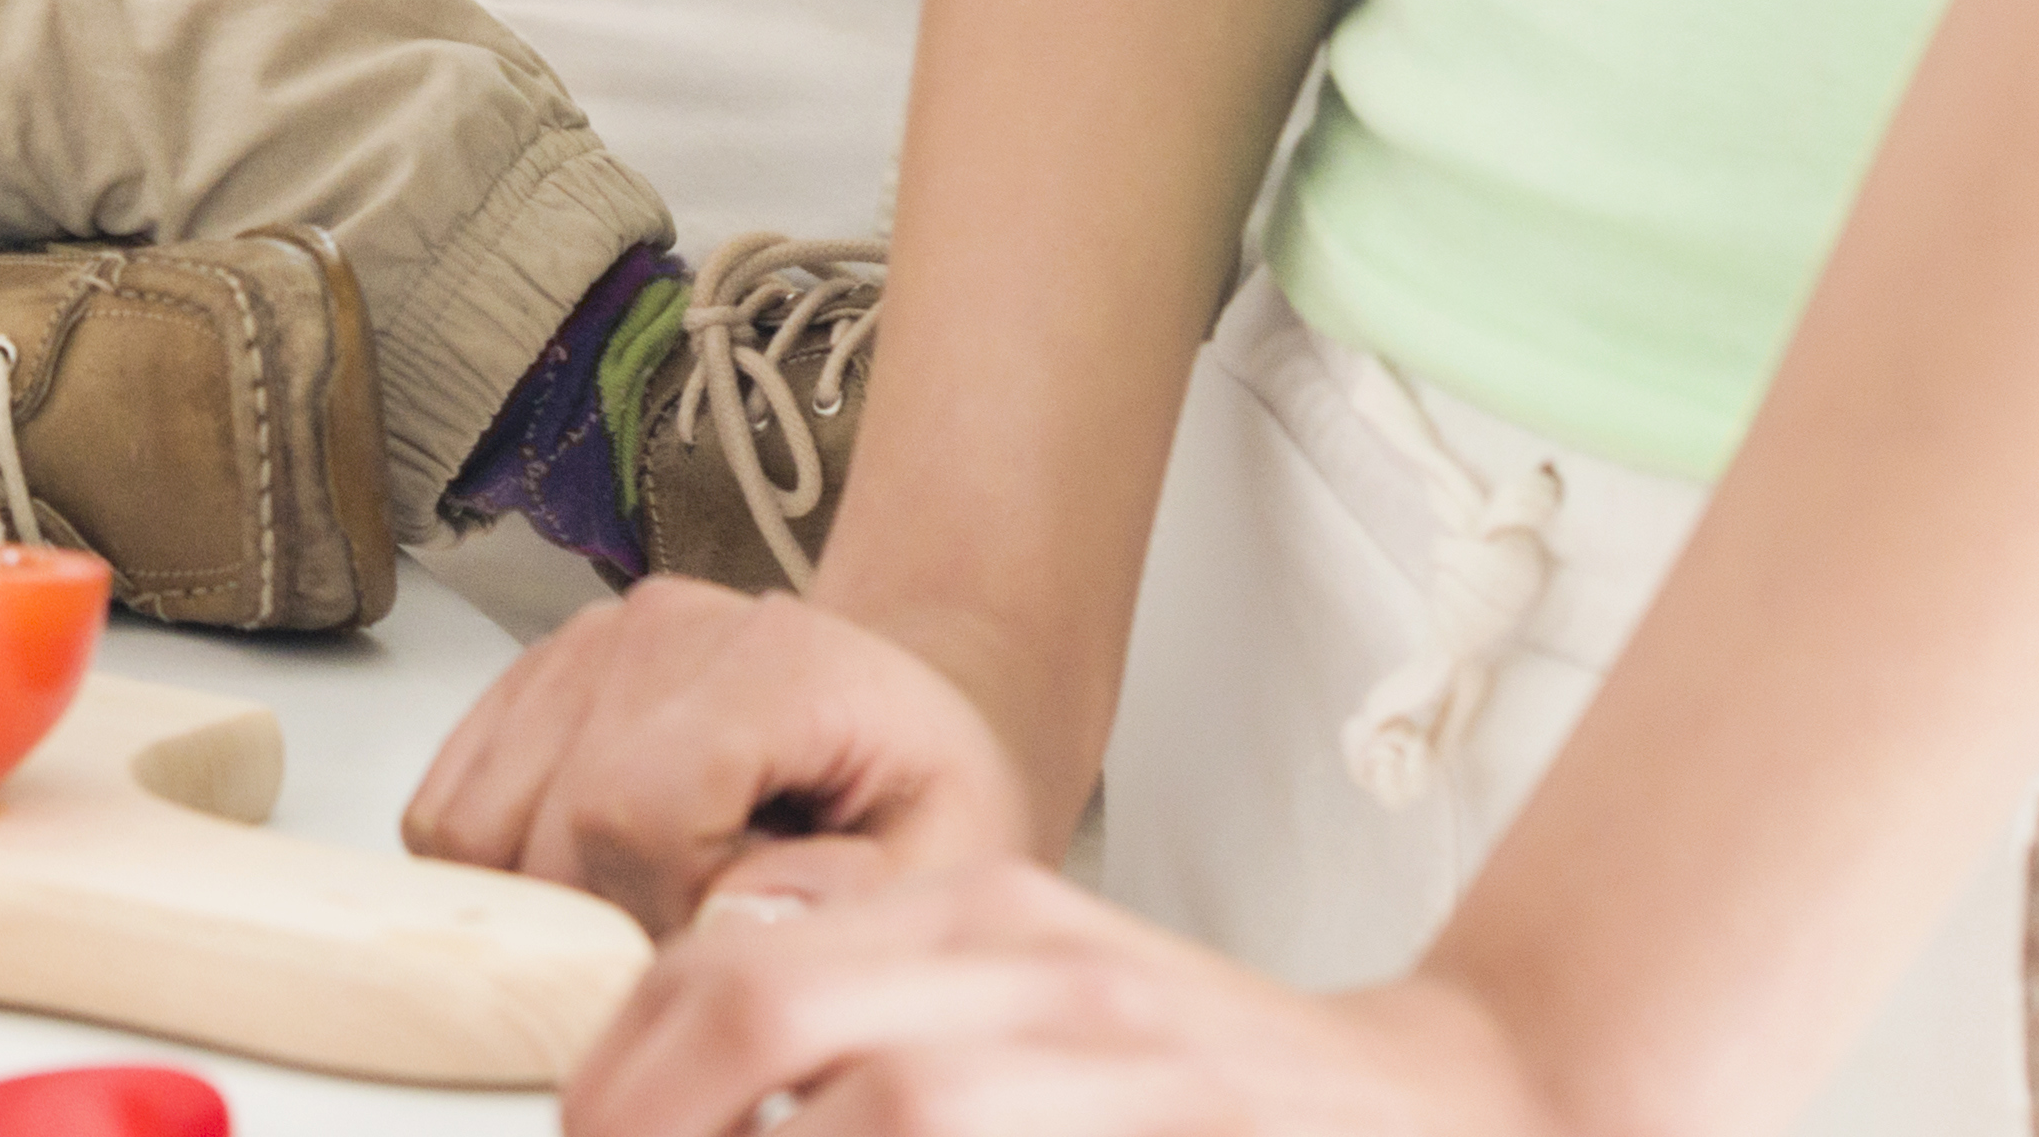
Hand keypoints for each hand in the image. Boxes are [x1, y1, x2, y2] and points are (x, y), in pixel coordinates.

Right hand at [409, 581, 1041, 930]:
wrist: (897, 715)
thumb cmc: (919, 786)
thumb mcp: (948, 857)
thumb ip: (850, 899)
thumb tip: (732, 919)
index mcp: (773, 660)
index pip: (627, 810)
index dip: (657, 910)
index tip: (723, 930)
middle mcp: (659, 628)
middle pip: (540, 826)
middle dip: (602, 919)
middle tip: (695, 922)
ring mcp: (584, 643)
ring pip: (468, 823)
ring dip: (543, 896)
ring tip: (650, 892)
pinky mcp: (535, 673)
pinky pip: (449, 802)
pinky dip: (502, 865)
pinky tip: (600, 865)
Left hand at [560, 844, 1567, 1133]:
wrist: (1451, 1111)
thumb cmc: (1220, 1094)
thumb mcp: (1038, 1009)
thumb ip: (886, 1010)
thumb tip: (697, 1052)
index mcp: (982, 922)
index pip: (733, 959)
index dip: (624, 1062)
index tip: (587, 1132)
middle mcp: (1030, 970)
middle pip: (760, 1008)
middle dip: (646, 1110)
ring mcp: (1104, 1054)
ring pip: (879, 1104)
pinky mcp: (1166, 1118)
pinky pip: (944, 1129)